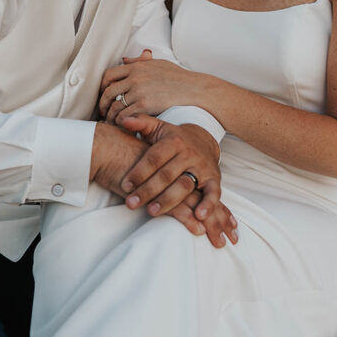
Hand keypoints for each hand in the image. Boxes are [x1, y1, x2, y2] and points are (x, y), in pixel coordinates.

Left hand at [99, 51, 197, 122]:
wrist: (194, 89)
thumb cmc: (179, 78)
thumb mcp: (158, 64)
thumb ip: (140, 62)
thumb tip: (125, 60)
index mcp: (137, 67)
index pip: (109, 75)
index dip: (102, 86)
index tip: (103, 94)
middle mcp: (135, 78)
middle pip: (108, 92)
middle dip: (103, 104)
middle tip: (104, 112)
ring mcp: (139, 92)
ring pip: (115, 106)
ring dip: (111, 116)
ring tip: (112, 122)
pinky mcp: (145, 105)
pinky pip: (125, 116)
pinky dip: (120, 122)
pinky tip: (123, 126)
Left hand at [119, 115, 237, 247]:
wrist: (204, 139)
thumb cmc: (173, 138)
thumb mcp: (158, 127)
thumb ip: (140, 123)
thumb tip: (122, 120)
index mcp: (174, 141)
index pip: (154, 157)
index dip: (139, 172)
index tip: (125, 185)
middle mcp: (189, 154)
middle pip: (167, 174)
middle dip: (148, 190)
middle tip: (131, 203)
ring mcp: (202, 167)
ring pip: (185, 185)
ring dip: (168, 200)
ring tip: (151, 212)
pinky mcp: (214, 179)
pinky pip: (214, 193)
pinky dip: (208, 205)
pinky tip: (198, 217)